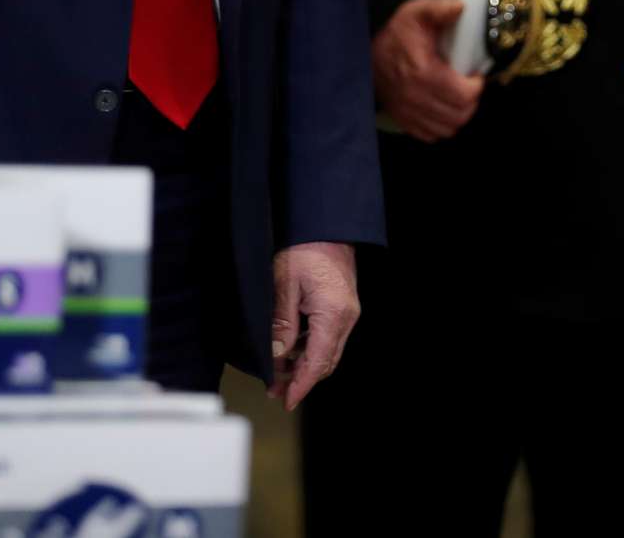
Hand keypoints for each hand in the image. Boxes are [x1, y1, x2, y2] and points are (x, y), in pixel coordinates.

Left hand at [266, 241, 358, 409]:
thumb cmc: (304, 247)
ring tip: (278, 372)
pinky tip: (290, 348)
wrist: (325, 222)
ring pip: (327, 350)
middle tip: (275, 390)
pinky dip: (309, 347)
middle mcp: (346, 317)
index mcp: (333, 315)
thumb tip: (277, 356)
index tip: (287, 400)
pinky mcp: (342, 304)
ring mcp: (347, 310)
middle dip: (300, 379)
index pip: (317, 363)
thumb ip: (282, 324)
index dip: (301, 385)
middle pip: (325, 361)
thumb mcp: (285, 285)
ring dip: (304, 364)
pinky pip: (328, 335)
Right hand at [370, 0, 484, 141]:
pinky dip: (441, 125)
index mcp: (424, 73)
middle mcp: (415, 98)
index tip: (475, 74)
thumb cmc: (396, 34)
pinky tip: (442, 108)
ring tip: (458, 97)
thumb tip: (461, 7)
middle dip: (471, 101)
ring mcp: (408, 112)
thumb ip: (440, 9)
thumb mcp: (417, 13)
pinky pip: (431, 135)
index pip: (464, 95)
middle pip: (459, 115)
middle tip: (469, 86)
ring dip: (458, 115)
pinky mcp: (403, 120)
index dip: (477, 85)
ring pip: (448, 129)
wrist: (365, 53)